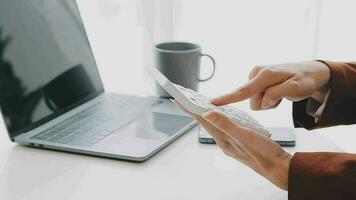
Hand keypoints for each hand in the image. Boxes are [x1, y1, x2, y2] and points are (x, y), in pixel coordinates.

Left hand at [174, 102, 289, 189]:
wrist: (279, 169)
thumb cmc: (264, 154)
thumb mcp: (244, 135)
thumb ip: (225, 124)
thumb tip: (207, 113)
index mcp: (223, 139)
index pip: (202, 120)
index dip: (189, 108)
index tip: (177, 99)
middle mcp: (224, 142)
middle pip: (205, 122)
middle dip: (194, 110)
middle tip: (185, 99)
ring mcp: (231, 143)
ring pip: (214, 125)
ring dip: (206, 114)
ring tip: (198, 105)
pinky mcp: (238, 143)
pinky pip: (224, 128)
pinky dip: (220, 119)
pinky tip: (222, 116)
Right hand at [212, 61, 330, 108]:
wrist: (310, 72)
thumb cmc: (305, 80)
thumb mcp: (298, 88)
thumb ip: (278, 94)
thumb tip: (263, 100)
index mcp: (265, 75)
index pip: (244, 91)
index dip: (228, 98)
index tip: (213, 103)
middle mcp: (257, 73)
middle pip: (252, 100)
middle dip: (266, 103)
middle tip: (282, 97)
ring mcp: (256, 76)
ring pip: (255, 101)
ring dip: (269, 101)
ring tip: (281, 93)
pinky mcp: (257, 80)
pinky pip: (258, 97)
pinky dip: (269, 98)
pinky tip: (277, 92)